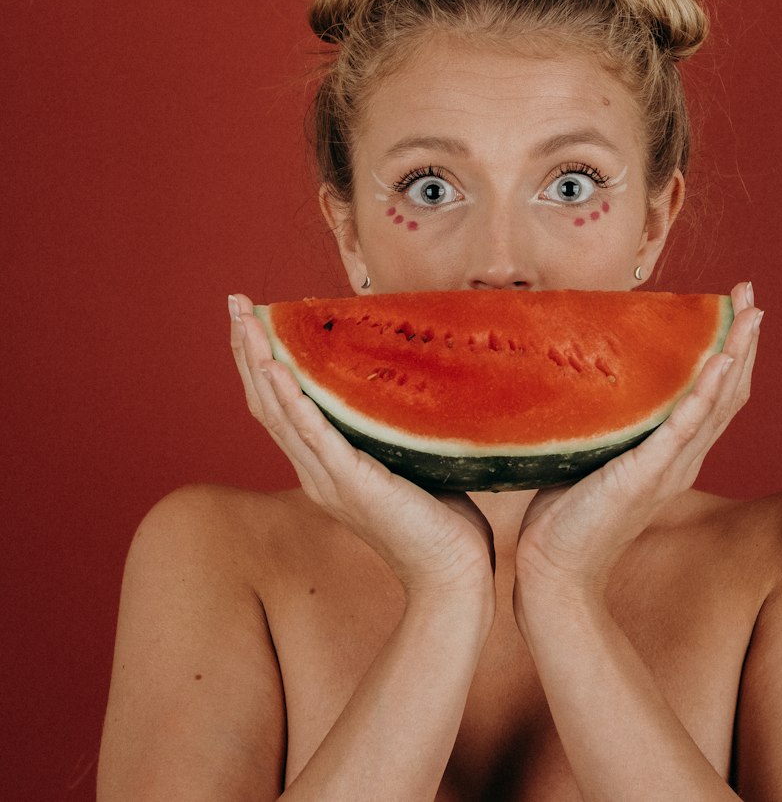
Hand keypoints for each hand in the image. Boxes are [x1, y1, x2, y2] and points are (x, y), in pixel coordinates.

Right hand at [229, 295, 495, 601]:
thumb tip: (408, 380)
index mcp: (325, 465)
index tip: (253, 318)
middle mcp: (315, 470)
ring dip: (257, 360)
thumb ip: (393, 427)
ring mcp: (328, 478)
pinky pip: (312, 435)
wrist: (452, 575)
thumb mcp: (408, 459)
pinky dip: (290, 400)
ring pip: (279, 410)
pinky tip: (275, 368)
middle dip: (247, 348)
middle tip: (233, 302)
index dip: (262, 361)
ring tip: (242, 320)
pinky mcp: (351, 483)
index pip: (281, 405)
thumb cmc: (440, 522)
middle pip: (266, 400)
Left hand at [514, 281, 761, 607]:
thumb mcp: (594, 451)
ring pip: (717, 402)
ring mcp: (670, 467)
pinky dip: (707, 392)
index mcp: (674, 453)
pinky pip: (685, 427)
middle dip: (743, 339)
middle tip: (753, 294)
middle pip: (728, 391)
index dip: (731, 351)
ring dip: (736, 354)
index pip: (714, 395)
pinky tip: (721, 361)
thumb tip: (586, 372)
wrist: (554, 568)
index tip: (737, 307)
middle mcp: (683, 459)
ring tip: (750, 316)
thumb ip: (606, 420)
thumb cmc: (566, 512)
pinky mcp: (648, 474)